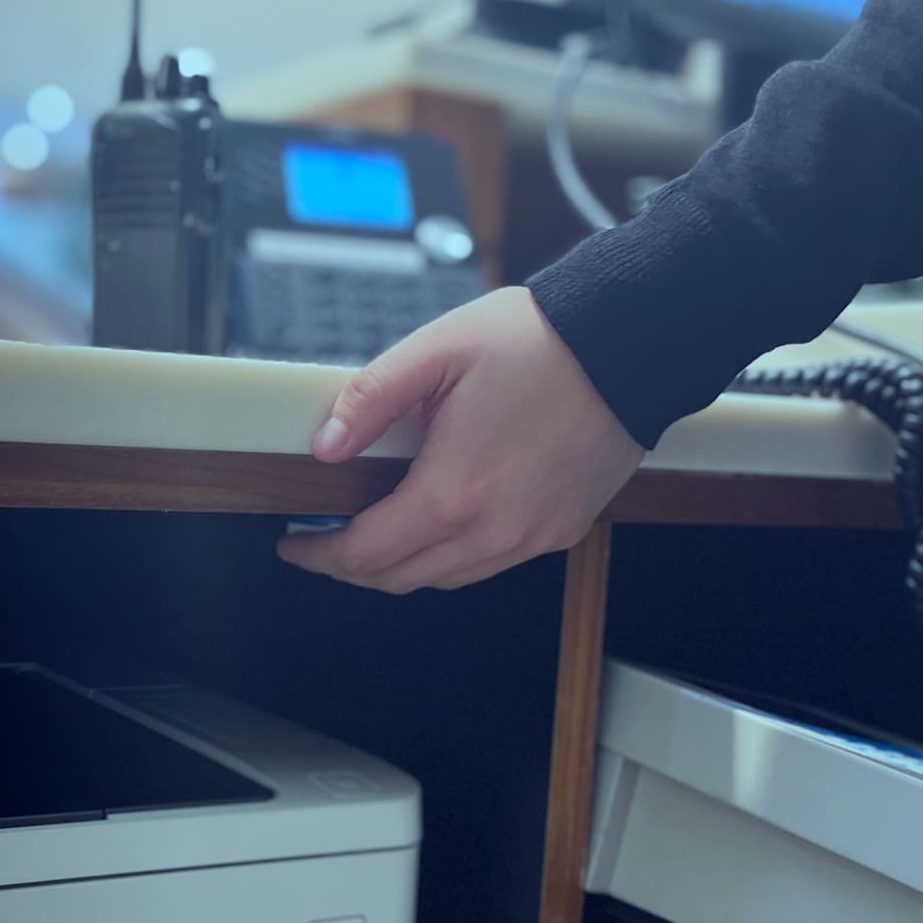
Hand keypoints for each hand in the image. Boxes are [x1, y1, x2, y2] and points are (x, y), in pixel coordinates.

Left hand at [278, 287, 643, 592]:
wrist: (628, 346)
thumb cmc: (537, 342)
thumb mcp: (435, 352)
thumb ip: (369, 401)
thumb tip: (324, 447)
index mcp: (453, 493)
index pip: (365, 553)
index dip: (319, 554)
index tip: (294, 545)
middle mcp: (495, 531)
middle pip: (400, 579)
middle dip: (351, 567)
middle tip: (323, 542)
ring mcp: (532, 538)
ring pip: (445, 579)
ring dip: (401, 566)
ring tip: (372, 532)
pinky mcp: (561, 531)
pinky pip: (490, 564)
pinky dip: (450, 556)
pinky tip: (436, 522)